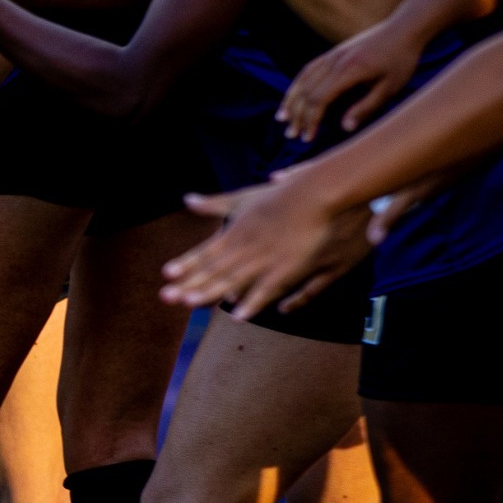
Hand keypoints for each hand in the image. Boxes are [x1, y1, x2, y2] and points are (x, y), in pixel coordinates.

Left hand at [158, 173, 376, 319]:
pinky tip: (242, 314)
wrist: (336, 188)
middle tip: (169, 298)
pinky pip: (276, 289)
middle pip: (220, 268)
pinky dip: (258, 300)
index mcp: (245, 227)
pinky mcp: (302, 266)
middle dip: (194, 283)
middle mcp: (256, 243)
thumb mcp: (253, 192)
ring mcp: (279, 256)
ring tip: (196, 305)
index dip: (190, 263)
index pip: (211, 249)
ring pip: (243, 280)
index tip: (167, 274)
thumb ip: (220, 202)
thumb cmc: (297, 188)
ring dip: (218, 293)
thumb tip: (190, 199)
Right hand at [280, 19, 424, 140]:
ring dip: (291, 101)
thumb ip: (366, 108)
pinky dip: (297, 85)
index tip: (308, 138)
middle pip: (307, 91)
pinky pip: (308, 70)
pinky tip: (294, 97)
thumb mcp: (390, 88)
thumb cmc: (401, 60)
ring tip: (282, 118)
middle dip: (297, 115)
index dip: (311, 120)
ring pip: (303, 79)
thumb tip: (344, 128)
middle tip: (291, 135)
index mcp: (349, 71)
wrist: (403, 28)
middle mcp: (335, 62)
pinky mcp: (332, 53)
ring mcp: (331, 55)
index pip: (320, 99)